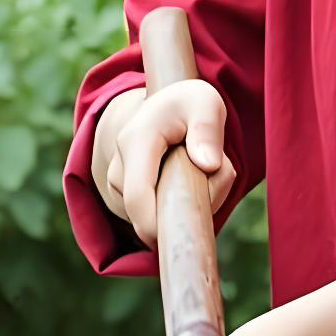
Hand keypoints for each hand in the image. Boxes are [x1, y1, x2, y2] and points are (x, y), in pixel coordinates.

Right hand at [101, 80, 237, 243]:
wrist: (164, 105)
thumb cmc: (188, 105)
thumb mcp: (205, 104)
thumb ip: (208, 130)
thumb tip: (209, 165)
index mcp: (136, 142)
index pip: (138, 198)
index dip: (157, 226)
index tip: (188, 232)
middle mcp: (120, 165)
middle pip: (147, 215)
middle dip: (186, 211)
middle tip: (217, 177)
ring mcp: (118, 184)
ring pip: (152, 217)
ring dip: (185, 206)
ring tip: (202, 171)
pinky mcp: (124, 196)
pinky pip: (152, 215)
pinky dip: (177, 207)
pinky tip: (187, 181)